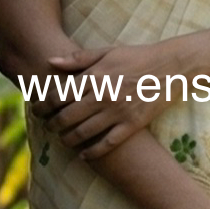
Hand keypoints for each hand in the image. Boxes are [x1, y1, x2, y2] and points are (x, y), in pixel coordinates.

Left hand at [34, 39, 175, 158]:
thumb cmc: (137, 57)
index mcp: (95, 77)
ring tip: (62, 140)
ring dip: (67, 139)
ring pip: (83, 133)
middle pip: (66, 117)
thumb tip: (51, 62)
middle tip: (47, 127)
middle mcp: (103, 96)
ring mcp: (118, 112)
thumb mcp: (107, 52)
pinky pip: (108, 144)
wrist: (171, 68)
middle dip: (51, 124)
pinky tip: (84, 155)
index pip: (59, 95)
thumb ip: (78, 59)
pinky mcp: (132, 125)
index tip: (37, 109)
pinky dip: (93, 152)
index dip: (43, 104)